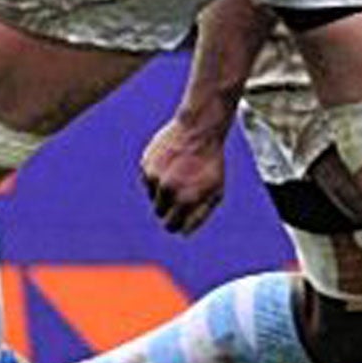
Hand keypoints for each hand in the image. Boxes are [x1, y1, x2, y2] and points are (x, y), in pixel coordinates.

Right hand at [139, 117, 227, 235]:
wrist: (198, 128)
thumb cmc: (211, 162)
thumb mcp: (215, 190)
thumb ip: (200, 215)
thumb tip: (183, 234)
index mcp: (187, 199)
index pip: (172, 226)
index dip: (177, 223)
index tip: (181, 216)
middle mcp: (168, 190)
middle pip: (160, 213)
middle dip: (169, 208)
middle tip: (182, 191)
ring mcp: (155, 176)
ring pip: (153, 196)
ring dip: (163, 190)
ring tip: (179, 172)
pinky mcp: (146, 165)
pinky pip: (148, 180)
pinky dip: (157, 175)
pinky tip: (171, 162)